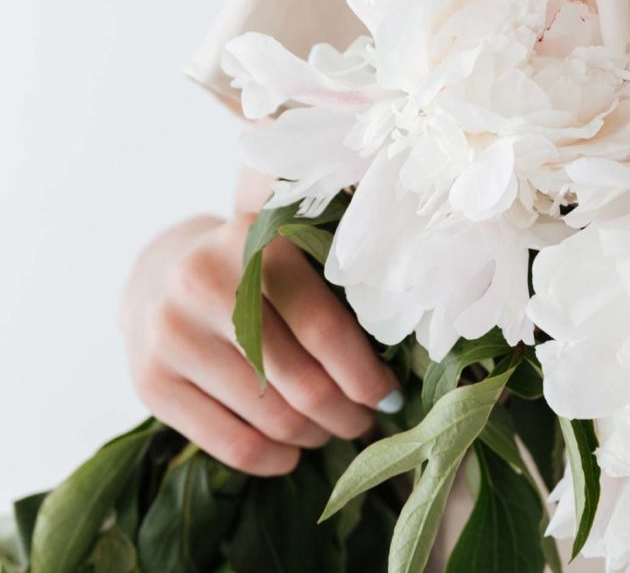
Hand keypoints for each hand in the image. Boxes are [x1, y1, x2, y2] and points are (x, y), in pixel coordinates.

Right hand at [120, 215, 401, 475]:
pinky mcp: (150, 381)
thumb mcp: (294, 255)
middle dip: (348, 413)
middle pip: (304, 383)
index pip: (325, 329)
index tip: (390, 394)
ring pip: (273, 419)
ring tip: (331, 428)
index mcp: (255, 243)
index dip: (366, 374)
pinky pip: (233, 446)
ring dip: (317, 435)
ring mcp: (171, 334)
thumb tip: (407, 362)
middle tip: (365, 418)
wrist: (158, 275)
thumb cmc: (254, 272)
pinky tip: (293, 451)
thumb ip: (343, 290)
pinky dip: (276, 459)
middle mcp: (203, 283)